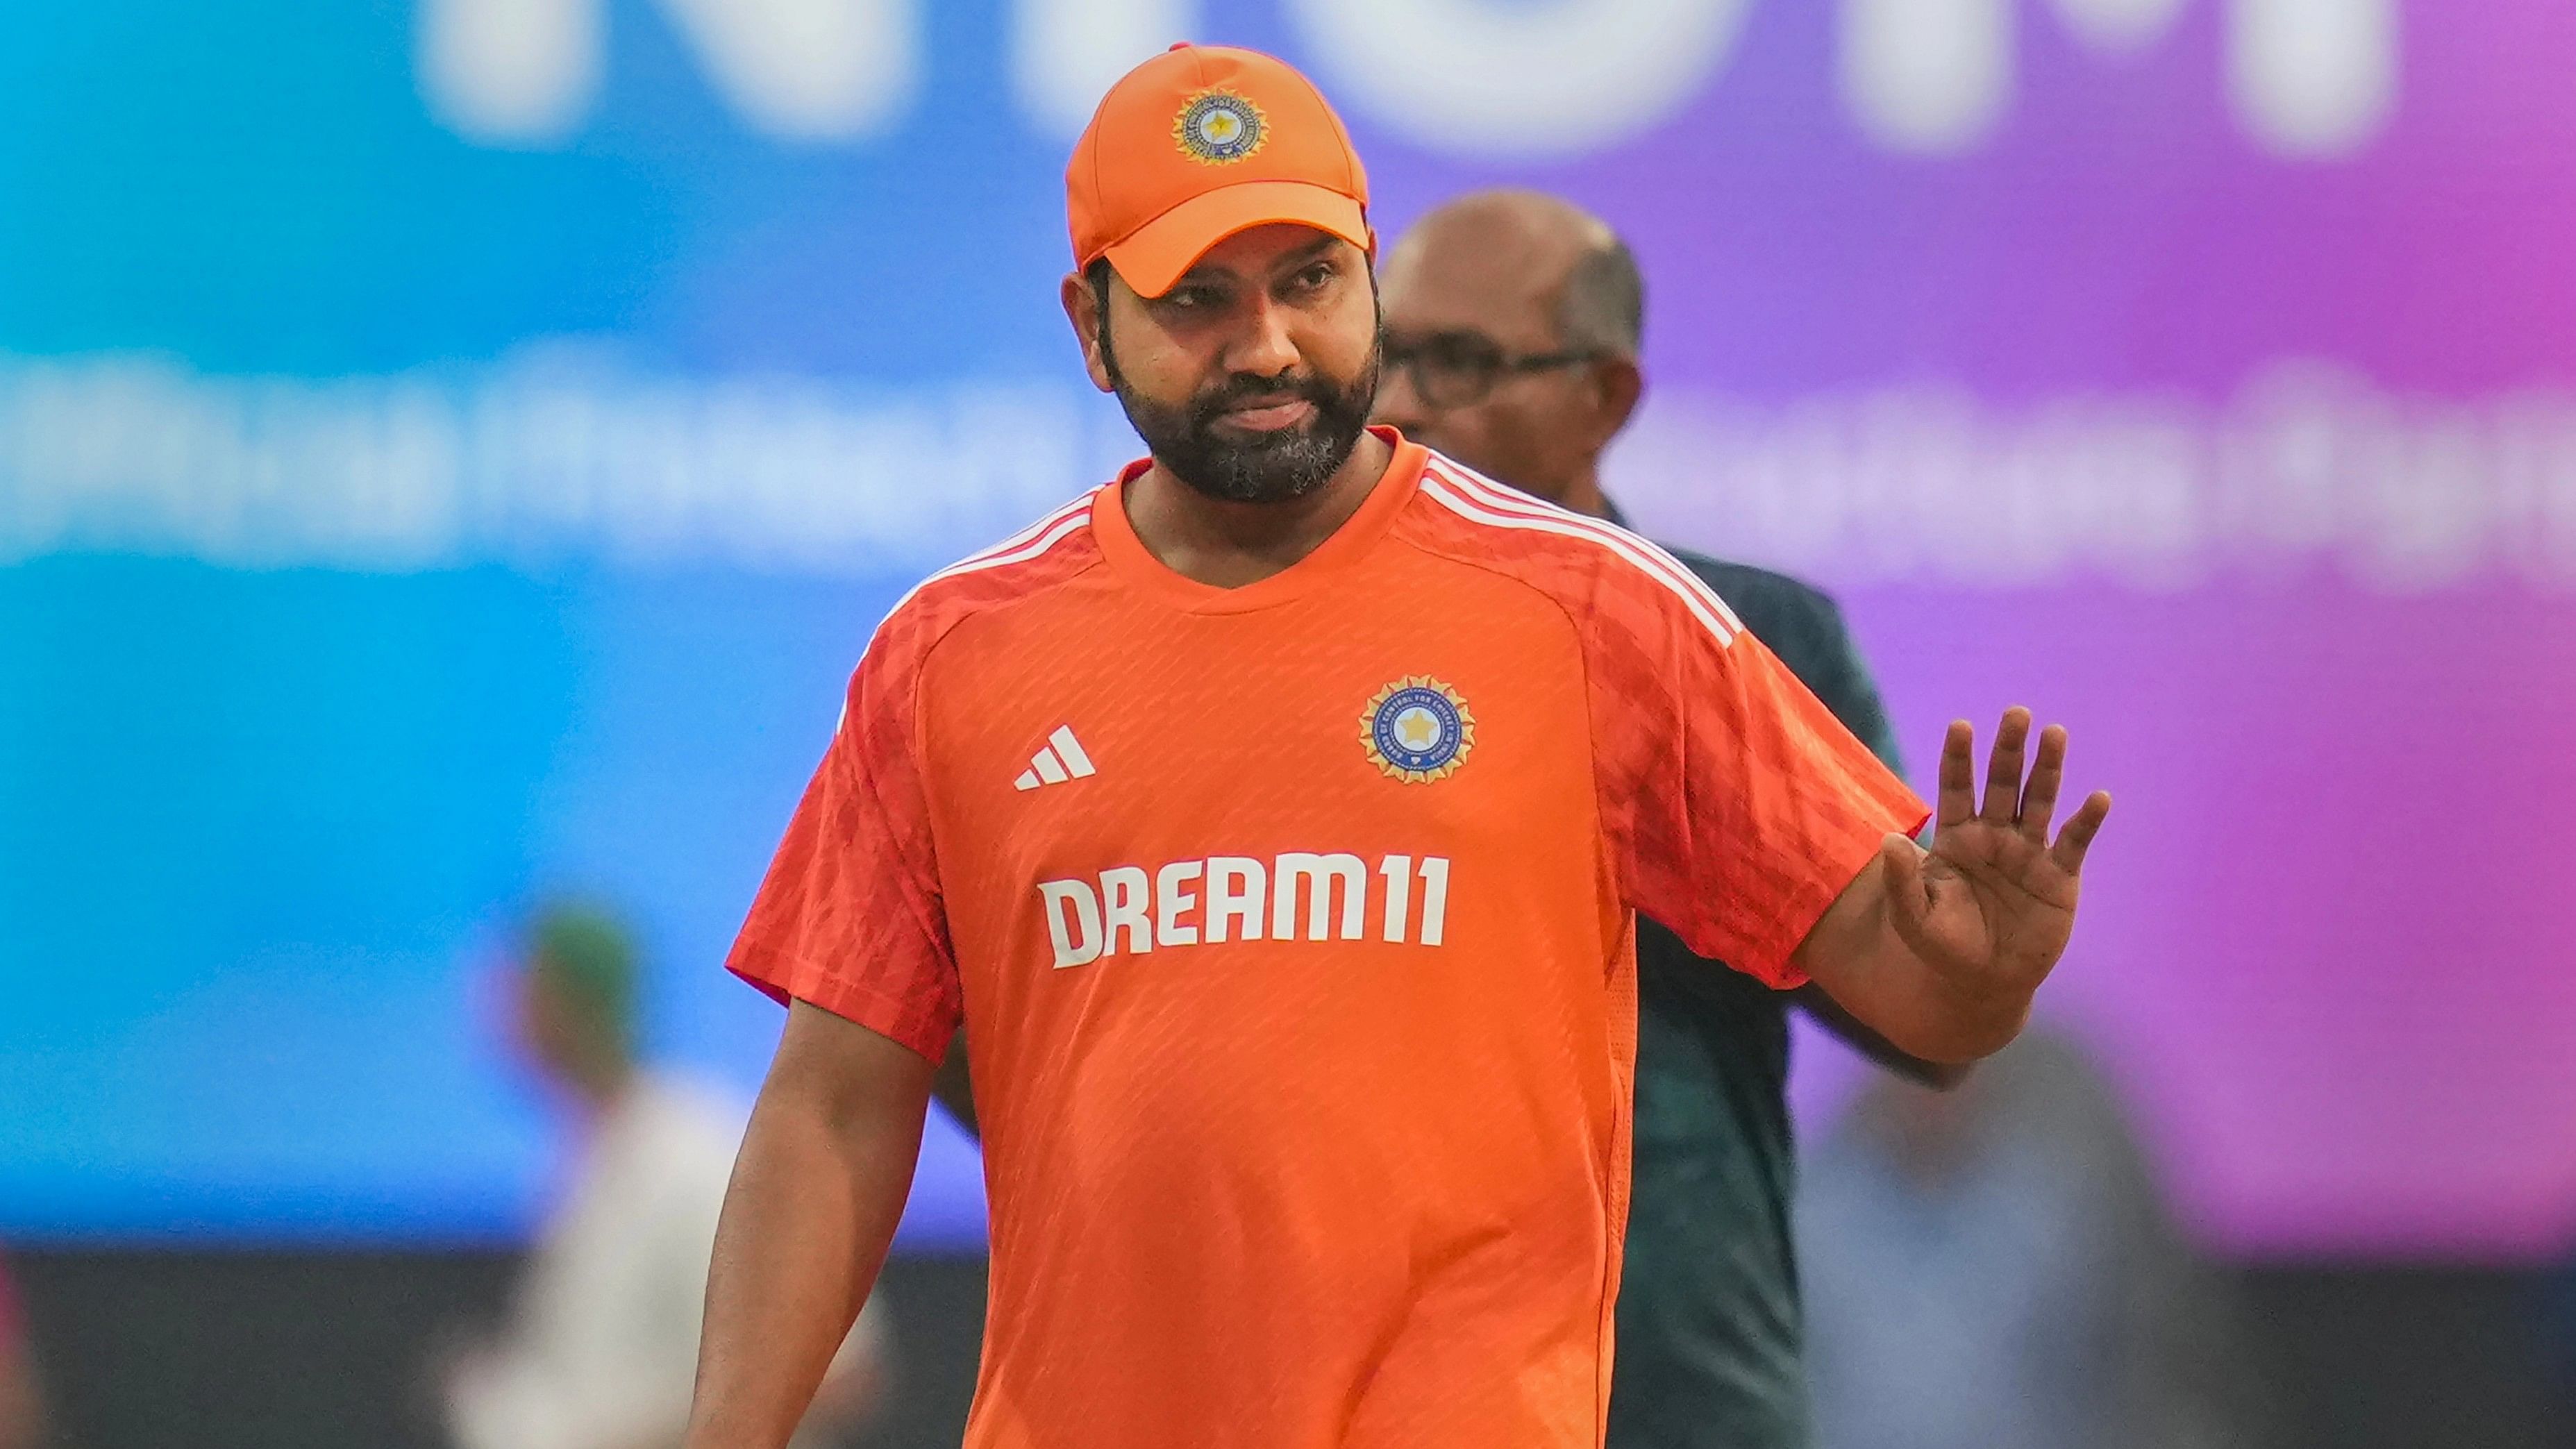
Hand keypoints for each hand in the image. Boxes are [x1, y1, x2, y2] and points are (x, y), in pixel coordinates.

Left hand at [1882, 708, 2109, 998]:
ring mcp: (2029, 853)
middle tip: (2016, 713)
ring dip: (2048, 769)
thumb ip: (1902, 880)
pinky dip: (2086, 821)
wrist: (1983, 985)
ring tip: (2054, 734)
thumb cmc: (1943, 947)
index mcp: (1958, 837)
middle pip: (2003, 783)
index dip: (1959, 757)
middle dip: (2009, 749)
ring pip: (2040, 801)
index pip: (1957, 788)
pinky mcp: (2060, 877)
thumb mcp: (1914, 917)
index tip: (1961, 725)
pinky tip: (2098, 798)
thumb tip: (1889, 839)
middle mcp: (1995, 836)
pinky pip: (2074, 843)